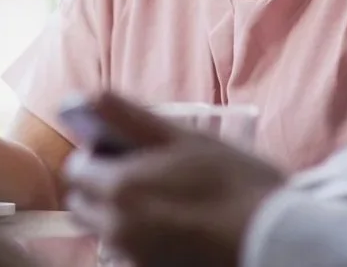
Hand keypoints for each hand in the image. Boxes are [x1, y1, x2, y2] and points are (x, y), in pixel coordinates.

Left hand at [64, 94, 284, 266]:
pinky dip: (139, 234)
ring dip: (118, 210)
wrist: (270, 239)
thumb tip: (91, 95)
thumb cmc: (233, 182)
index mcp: (119, 188)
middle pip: (83, 203)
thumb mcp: (186, 138)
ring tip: (163, 196)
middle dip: (100, 185)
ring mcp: (132, 257)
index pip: (76, 169)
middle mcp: (115, 228)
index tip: (121, 148)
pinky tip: (176, 221)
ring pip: (104, 228)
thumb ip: (132, 117)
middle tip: (141, 170)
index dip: (95, 154)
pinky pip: (128, 249)